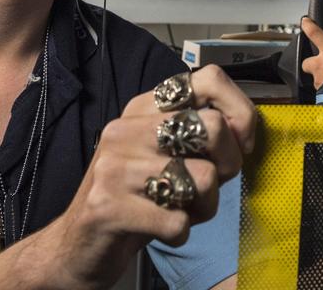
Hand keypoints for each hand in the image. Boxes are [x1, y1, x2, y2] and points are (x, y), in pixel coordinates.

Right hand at [0, 65, 256, 289]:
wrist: (78, 244)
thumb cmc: (137, 197)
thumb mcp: (168, 153)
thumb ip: (203, 135)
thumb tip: (245, 130)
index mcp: (143, 108)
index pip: (208, 79)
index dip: (240, 110)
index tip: (239, 141)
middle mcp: (125, 128)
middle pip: (213, 127)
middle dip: (227, 165)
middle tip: (206, 184)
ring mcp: (114, 167)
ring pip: (203, 178)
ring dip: (203, 207)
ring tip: (178, 209)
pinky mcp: (108, 207)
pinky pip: (178, 221)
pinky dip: (180, 232)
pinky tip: (160, 229)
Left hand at [300, 16, 322, 87]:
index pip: (314, 33)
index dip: (308, 26)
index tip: (305, 22)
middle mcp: (320, 65)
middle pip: (306, 62)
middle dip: (311, 63)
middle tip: (321, 65)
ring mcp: (319, 81)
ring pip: (315, 79)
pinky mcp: (321, 95)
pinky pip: (322, 92)